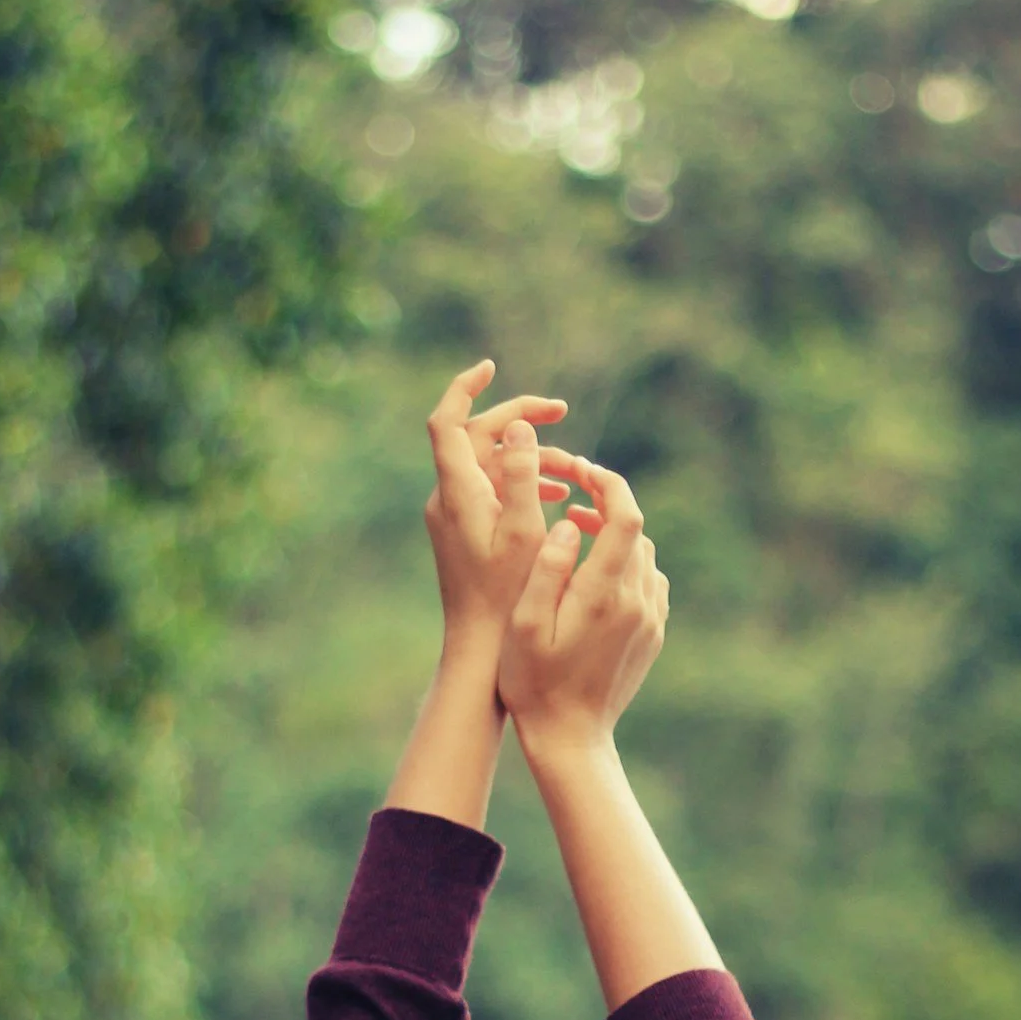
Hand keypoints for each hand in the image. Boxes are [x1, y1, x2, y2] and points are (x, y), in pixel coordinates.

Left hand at [423, 359, 583, 644]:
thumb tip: (522, 427)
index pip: (446, 422)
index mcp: (457, 493)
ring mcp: (453, 518)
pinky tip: (559, 498)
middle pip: (476, 438)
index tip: (491, 367)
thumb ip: (523, 476)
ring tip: (574, 470)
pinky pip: (492, 493)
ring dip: (531, 458)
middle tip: (563, 414)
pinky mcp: (464, 535)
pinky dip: (523, 485)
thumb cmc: (507, 598)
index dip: (465, 388)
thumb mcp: (524, 533)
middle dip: (520, 422)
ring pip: (490, 467)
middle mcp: (447, 500)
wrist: (480, 652)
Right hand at [499, 460, 666, 759]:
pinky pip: (648, 581)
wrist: (571, 738)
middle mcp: (636, 602)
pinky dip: (626, 563)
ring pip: (643, 554)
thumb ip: (546, 569)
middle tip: (569, 501)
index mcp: (602, 595)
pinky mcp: (653, 634)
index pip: (624, 516)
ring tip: (576, 533)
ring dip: (614, 535)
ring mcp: (650, 619)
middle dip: (605, 505)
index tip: (581, 471)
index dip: (606, 483)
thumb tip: (570, 527)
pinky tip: (595, 573)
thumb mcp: (524, 625)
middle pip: (635, 530)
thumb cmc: (534, 683)